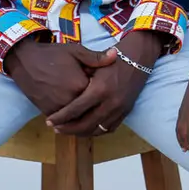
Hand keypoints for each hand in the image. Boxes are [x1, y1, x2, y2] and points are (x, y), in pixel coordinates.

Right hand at [5, 39, 116, 115]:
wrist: (25, 61)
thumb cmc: (52, 55)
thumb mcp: (75, 51)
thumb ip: (96, 58)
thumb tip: (115, 56)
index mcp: (80, 85)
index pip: (99, 95)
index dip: (103, 91)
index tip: (107, 86)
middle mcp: (70, 100)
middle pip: (89, 110)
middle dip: (96, 107)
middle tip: (102, 103)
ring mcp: (58, 108)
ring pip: (77, 119)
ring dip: (84, 117)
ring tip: (92, 111)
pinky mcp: (48, 112)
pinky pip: (64, 121)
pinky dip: (71, 119)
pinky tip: (77, 113)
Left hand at [46, 31, 163, 136]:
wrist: (139, 57)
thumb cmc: (115, 57)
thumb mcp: (95, 62)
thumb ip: (78, 77)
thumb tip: (61, 89)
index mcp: (99, 89)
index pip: (75, 110)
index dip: (60, 118)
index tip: (49, 121)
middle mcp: (110, 102)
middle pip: (85, 125)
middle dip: (68, 129)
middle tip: (55, 128)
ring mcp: (120, 109)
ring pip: (97, 130)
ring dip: (81, 133)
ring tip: (69, 130)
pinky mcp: (126, 112)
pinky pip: (109, 128)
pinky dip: (96, 131)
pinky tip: (86, 128)